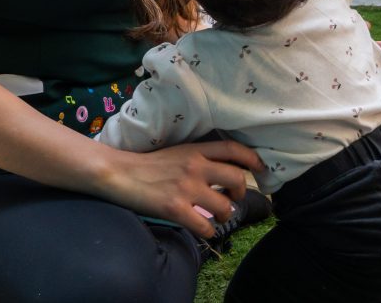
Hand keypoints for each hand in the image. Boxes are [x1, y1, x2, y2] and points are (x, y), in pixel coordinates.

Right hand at [100, 140, 263, 237]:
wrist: (119, 173)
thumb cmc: (146, 164)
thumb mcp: (176, 152)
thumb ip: (198, 157)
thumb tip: (220, 169)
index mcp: (195, 150)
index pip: (233, 149)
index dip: (253, 158)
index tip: (261, 168)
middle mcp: (195, 167)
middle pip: (237, 179)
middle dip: (241, 193)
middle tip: (232, 199)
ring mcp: (187, 188)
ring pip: (225, 206)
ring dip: (225, 214)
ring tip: (217, 216)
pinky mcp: (176, 209)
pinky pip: (206, 226)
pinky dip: (208, 231)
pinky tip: (202, 228)